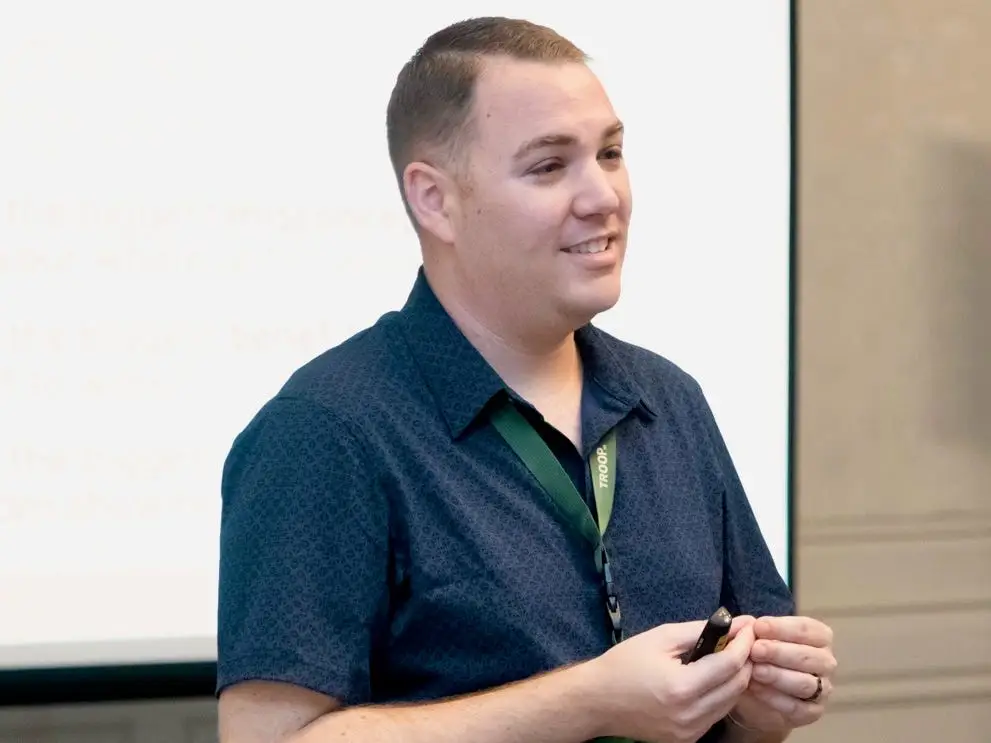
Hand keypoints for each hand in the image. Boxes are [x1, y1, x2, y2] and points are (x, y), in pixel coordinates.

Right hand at [591, 615, 756, 742]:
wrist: (597, 700)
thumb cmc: (624, 663)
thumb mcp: (660, 638)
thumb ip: (700, 631)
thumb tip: (735, 624)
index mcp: (682, 687)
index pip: (730, 664)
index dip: (744, 642)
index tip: (749, 626)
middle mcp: (690, 715)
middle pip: (737, 686)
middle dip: (745, 660)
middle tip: (742, 640)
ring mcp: (689, 732)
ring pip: (730, 702)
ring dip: (735, 678)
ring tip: (727, 656)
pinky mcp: (686, 740)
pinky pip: (715, 715)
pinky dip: (720, 695)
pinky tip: (710, 679)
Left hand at [727, 616, 836, 733]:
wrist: (755, 693)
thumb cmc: (761, 656)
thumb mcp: (755, 639)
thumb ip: (752, 630)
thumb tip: (746, 624)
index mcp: (819, 637)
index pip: (807, 629)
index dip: (782, 627)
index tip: (758, 626)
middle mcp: (825, 662)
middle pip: (808, 656)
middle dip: (779, 652)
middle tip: (755, 650)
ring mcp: (822, 689)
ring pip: (805, 683)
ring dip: (777, 675)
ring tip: (755, 670)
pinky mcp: (812, 712)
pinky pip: (797, 707)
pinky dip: (774, 698)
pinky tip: (756, 688)